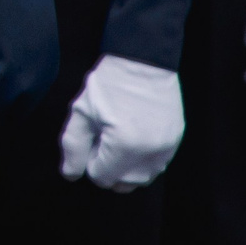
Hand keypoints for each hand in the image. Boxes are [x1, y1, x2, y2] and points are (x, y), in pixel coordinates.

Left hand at [58, 54, 182, 189]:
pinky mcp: (175, 140)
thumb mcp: (81, 112)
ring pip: (142, 178)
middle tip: (102, 140)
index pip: (101, 177)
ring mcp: (167, 147)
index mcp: (124, 145)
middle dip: (108, 168)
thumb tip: (70, 174)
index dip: (90, 161)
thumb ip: (73, 146)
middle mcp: (150, 152)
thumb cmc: (109, 84)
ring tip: (116, 140)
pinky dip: (142, 161)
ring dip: (126, 168)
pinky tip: (132, 138)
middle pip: (123, 183)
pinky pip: (157, 165)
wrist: (142, 61)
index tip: (91, 141)